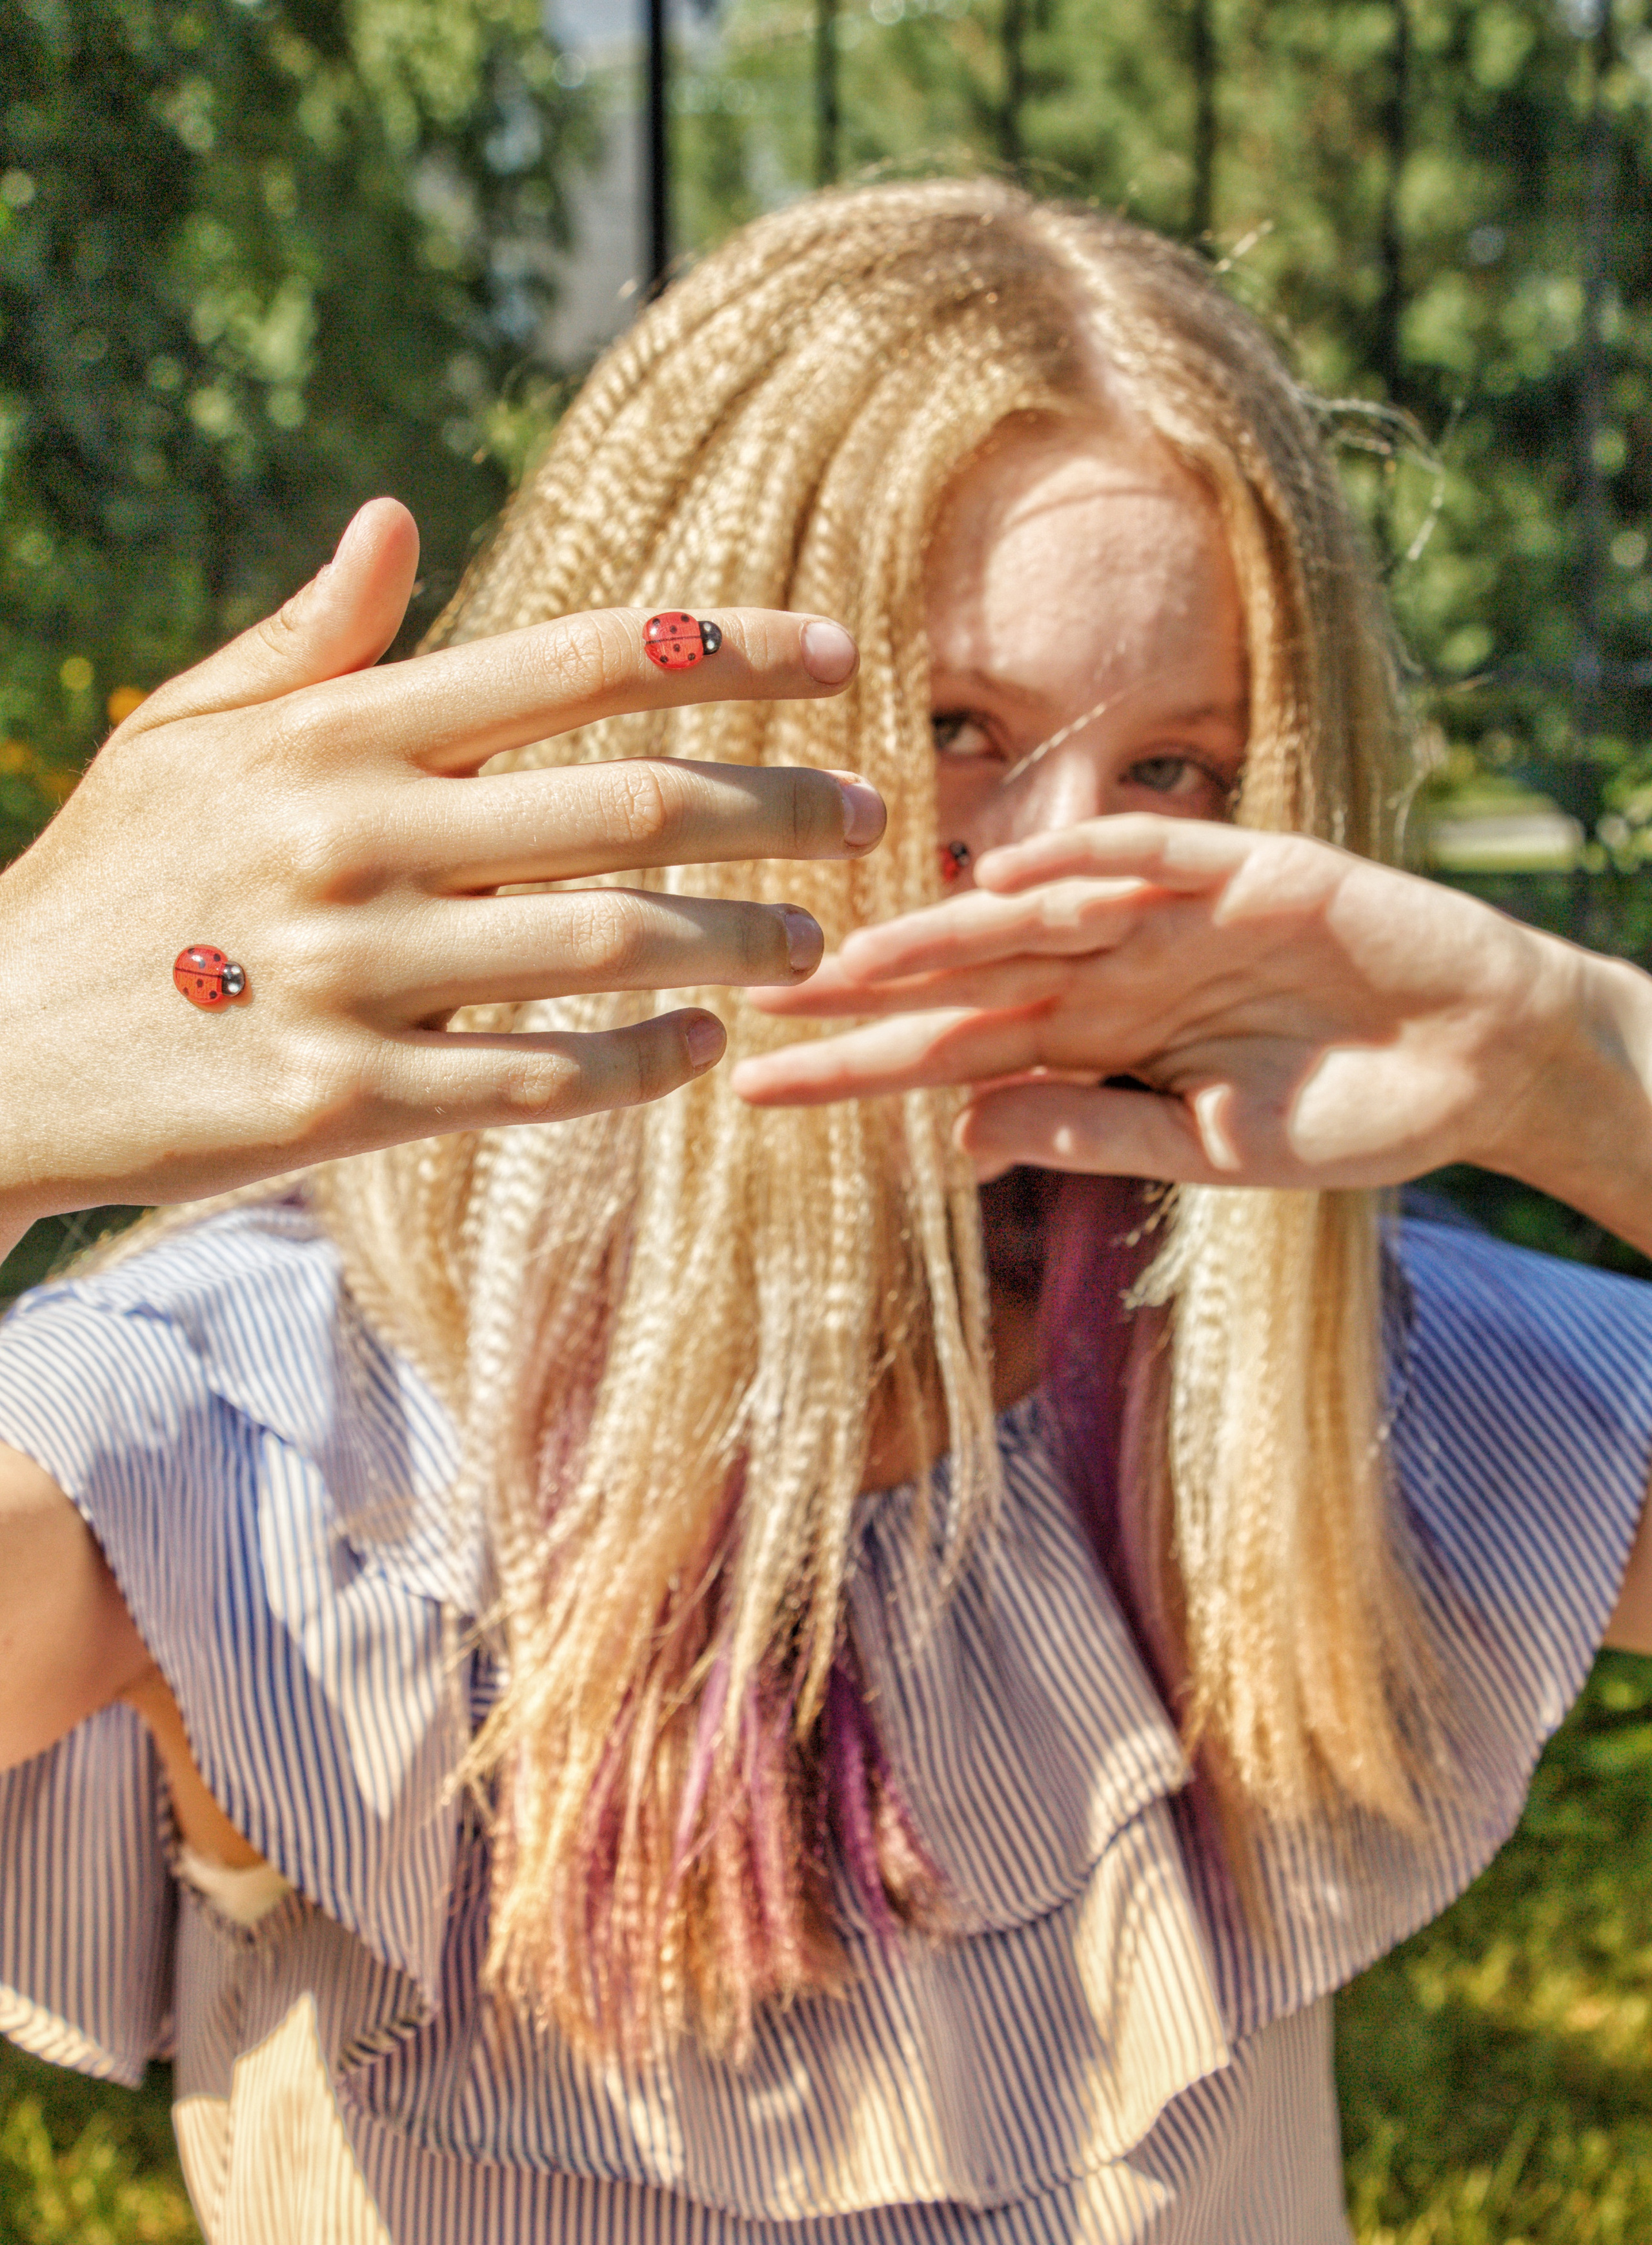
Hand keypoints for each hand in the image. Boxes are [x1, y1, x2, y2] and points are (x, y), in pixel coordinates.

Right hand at [0, 500, 880, 1246]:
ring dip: (737, 939)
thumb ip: (310, 640)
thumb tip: (397, 521)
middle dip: (777, 804)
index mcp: (331, 734)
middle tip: (872, 814)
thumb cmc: (108, 882)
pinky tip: (703, 1046)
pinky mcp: (343, 1104)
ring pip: (608, 948)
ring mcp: (350, 977)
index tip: (835, 652)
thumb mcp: (186, 737)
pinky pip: (542, 1083)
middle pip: (626, 804)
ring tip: (812, 940)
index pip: (571, 662)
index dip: (724, 651)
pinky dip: (642, 1063)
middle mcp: (354, 840)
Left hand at [733, 814, 1638, 1200]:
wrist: (1484, 1059)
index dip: (856, 1068)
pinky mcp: (1246, 869)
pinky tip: (1004, 877)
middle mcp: (1113, 974)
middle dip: (863, 994)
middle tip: (757, 1000)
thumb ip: (1094, 1136)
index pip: (951, 1055)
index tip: (762, 1088)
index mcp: (1099, 1046)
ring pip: (1030, 916)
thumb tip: (957, 1139)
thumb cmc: (1350, 1115)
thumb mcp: (1211, 1152)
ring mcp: (1172, 918)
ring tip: (847, 957)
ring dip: (938, 933)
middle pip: (963, 982)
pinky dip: (1081, 859)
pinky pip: (1149, 853)